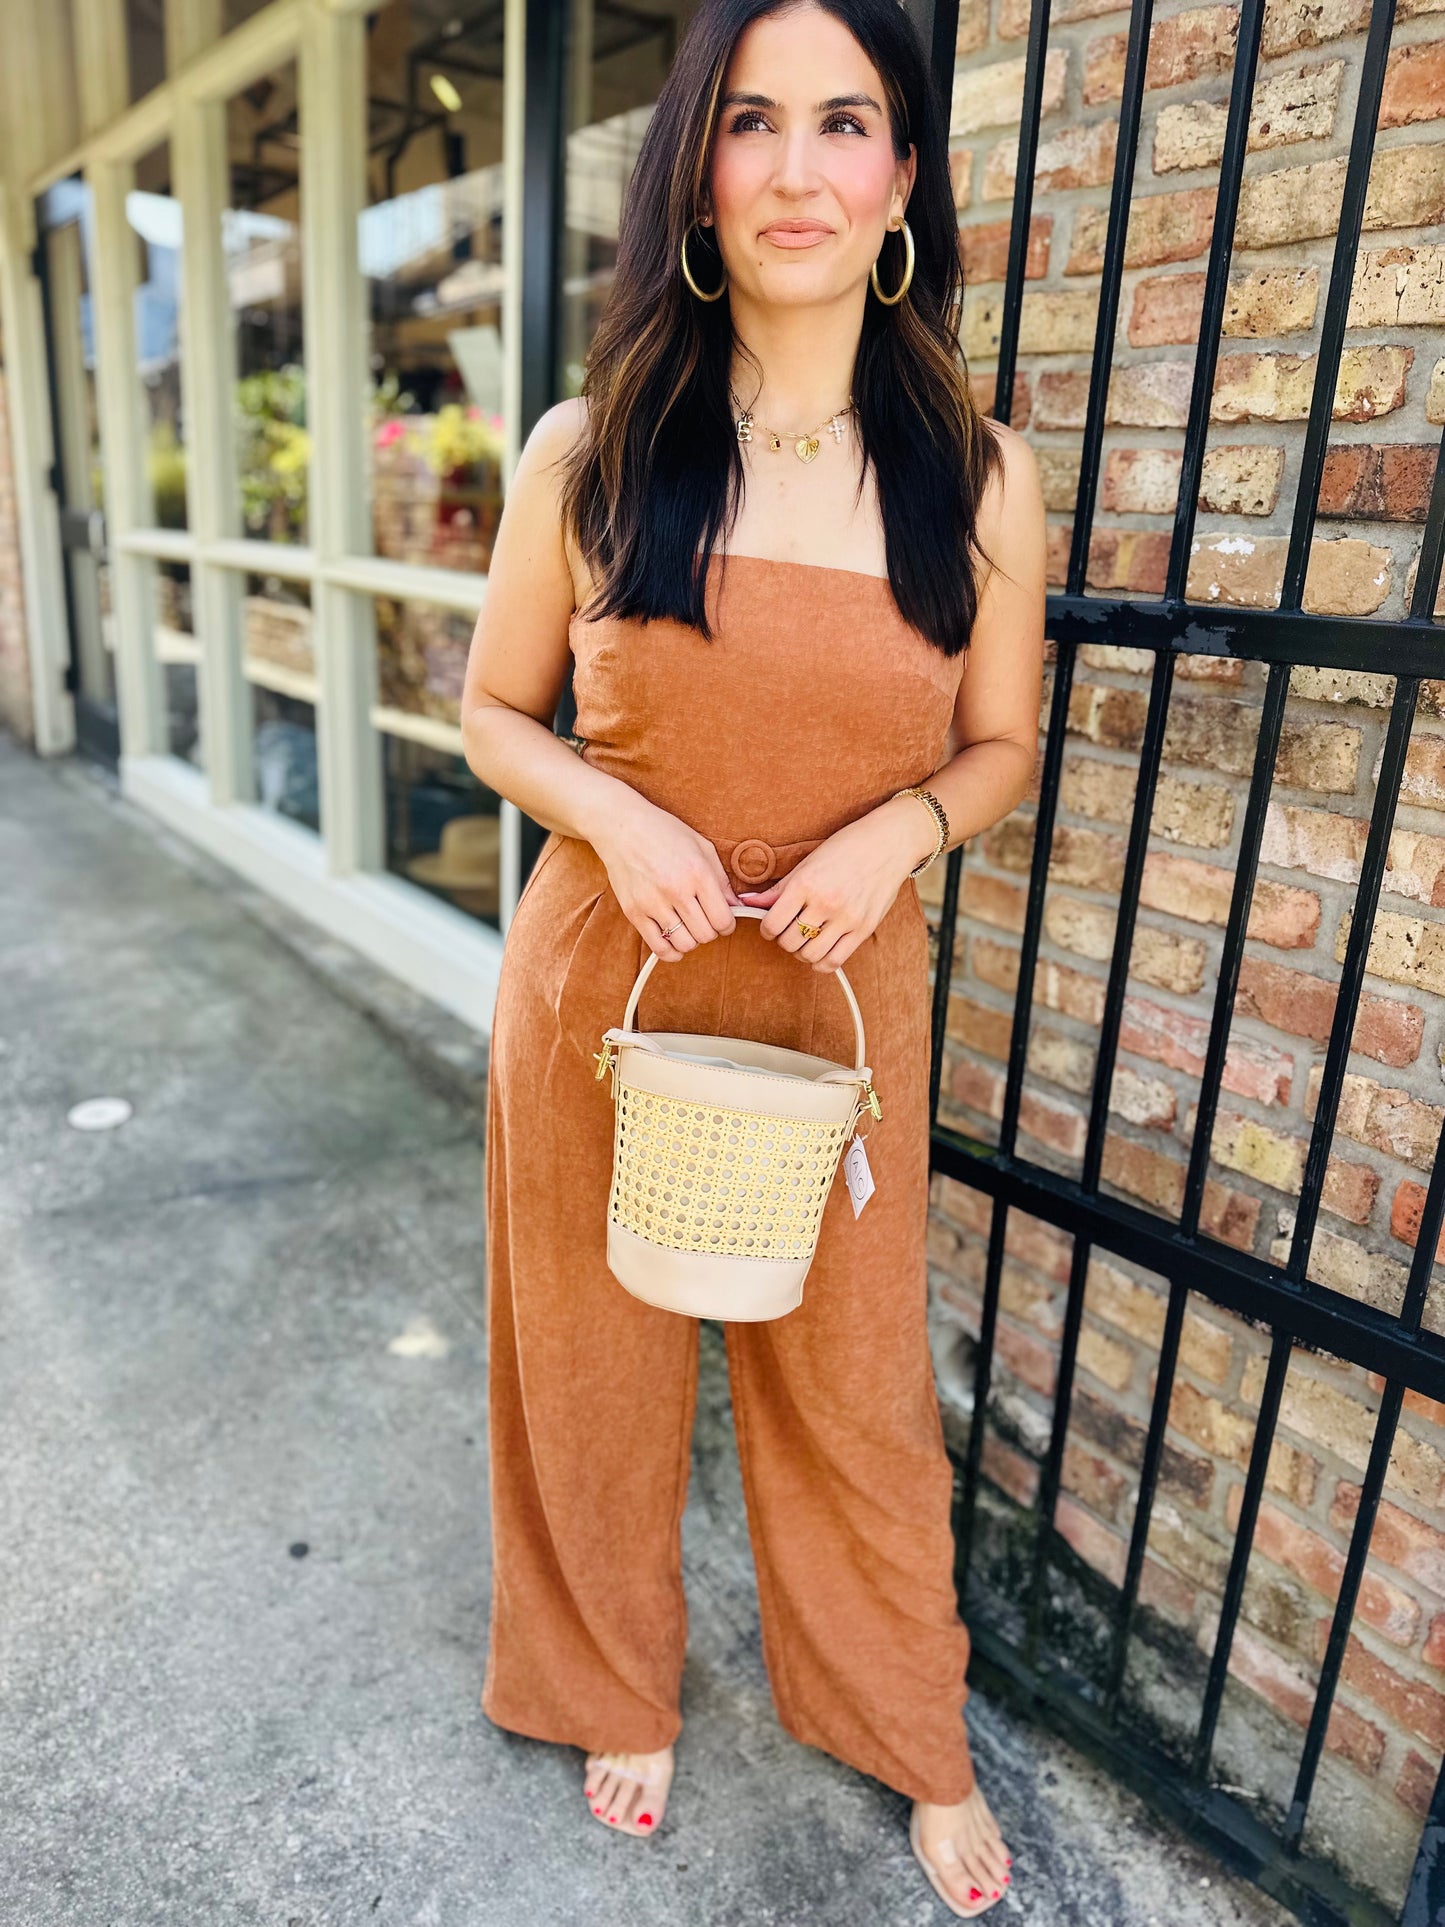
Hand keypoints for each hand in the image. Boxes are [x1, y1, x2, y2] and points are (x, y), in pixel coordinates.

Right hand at [591, 793, 742, 959]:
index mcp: (698, 873)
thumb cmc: (664, 832)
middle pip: (706, 935)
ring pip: (685, 944)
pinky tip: (673, 940)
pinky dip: (671, 951)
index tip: (723, 920)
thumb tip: (737, 907)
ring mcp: (653, 903)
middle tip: (705, 921)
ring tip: (687, 926)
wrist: (621, 826)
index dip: (728, 925)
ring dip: (691, 940)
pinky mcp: (634, 912)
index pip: (723, 920)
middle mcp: (676, 890)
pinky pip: (658, 947)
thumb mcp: (701, 847)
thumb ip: (721, 880)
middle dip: (710, 932)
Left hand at [736, 797, 937, 971]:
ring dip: (801, 952)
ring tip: (805, 939)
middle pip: (789, 942)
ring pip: (809, 955)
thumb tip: (747, 903)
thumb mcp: (807, 863)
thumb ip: (778, 889)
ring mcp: (846, 918)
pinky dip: (821, 962)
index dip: (766, 929)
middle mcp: (825, 903)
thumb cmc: (846, 848)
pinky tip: (820, 950)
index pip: (772, 923)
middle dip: (783, 940)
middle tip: (789, 930)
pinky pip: (835, 961)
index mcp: (806, 883)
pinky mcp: (864, 929)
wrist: (888, 843)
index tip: (771, 925)